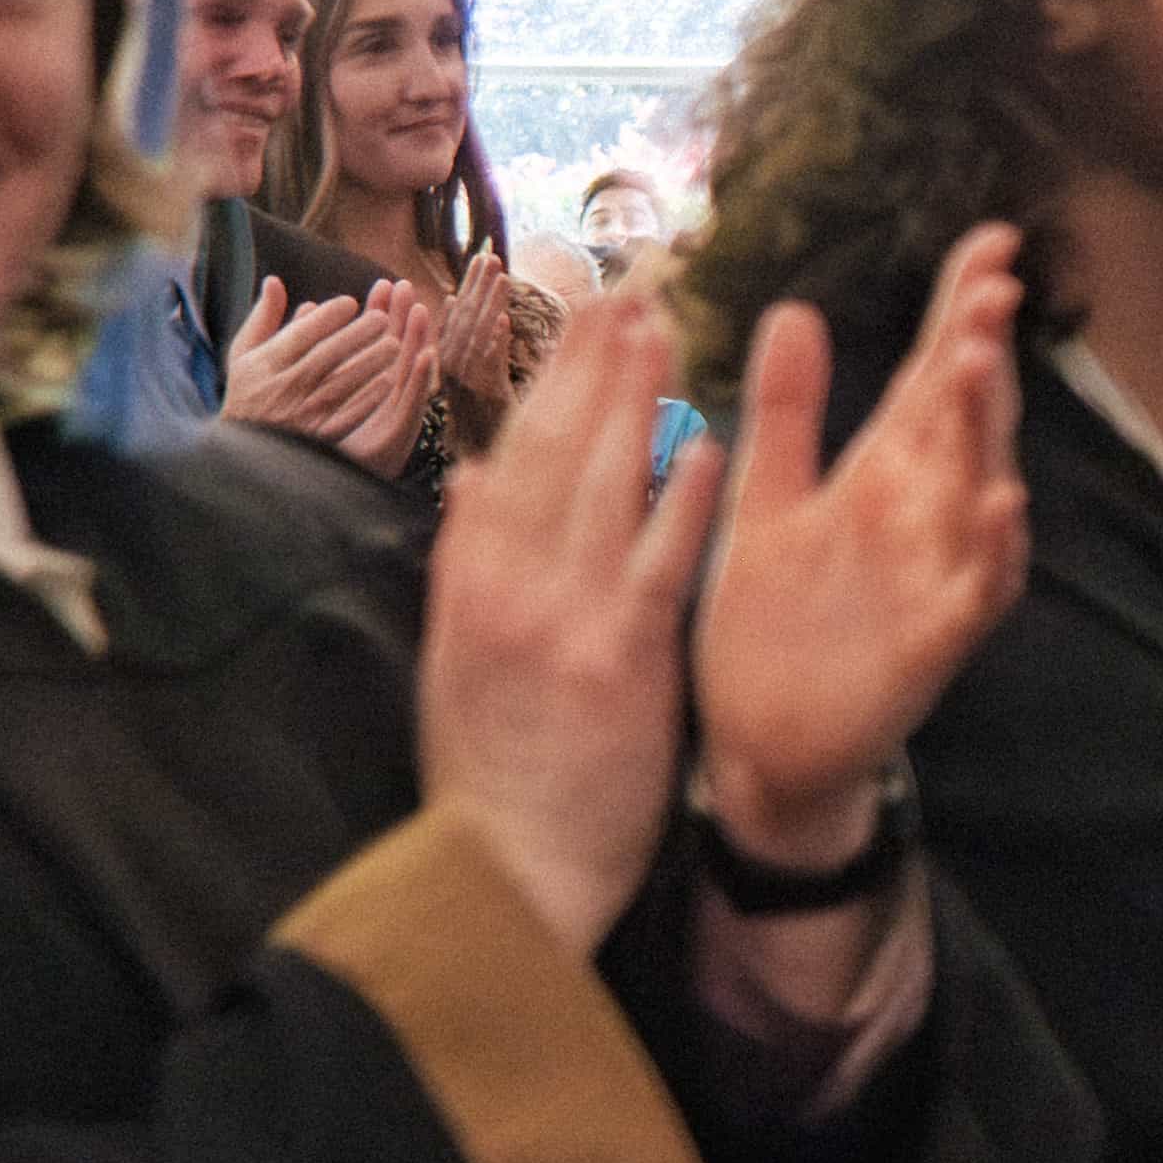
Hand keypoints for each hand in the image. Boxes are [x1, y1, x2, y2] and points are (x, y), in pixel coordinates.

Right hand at [218, 279, 425, 469]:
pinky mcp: (317, 436)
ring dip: (369, 364)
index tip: (351, 302)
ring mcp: (301, 414)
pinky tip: (389, 383)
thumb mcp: (245, 354)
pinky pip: (346, 415)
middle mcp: (283, 387)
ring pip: (340, 384)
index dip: (327, 318)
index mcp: (265, 364)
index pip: (300, 336)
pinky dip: (367, 399)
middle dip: (355, 336)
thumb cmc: (247, 392)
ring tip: (395, 345)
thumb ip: (263, 318)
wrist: (243, 451)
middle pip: (325, 357)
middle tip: (383, 318)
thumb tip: (275, 280)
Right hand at [422, 294, 738, 950]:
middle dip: (592, 365)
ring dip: (635, 400)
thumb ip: (468, 566)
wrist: (506, 871)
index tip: (578, 321)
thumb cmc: (490, 775)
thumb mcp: (455, 663)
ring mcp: (564, 617)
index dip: (548, 382)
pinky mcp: (621, 660)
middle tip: (631, 291)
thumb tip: (471, 479)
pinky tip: (707, 445)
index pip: (513, 457)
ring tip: (663, 330)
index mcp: (470, 583)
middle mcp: (510, 585)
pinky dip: (680, 501)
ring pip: (602, 485)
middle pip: (555, 450)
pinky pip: (657, 563)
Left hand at [694, 224, 1031, 874]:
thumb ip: (786, 413)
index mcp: (883, 477)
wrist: (761, 750)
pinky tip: (998, 504)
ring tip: (977, 365)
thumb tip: (797, 308)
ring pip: (978, 491)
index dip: (960, 309)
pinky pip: (975, 593)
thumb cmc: (773, 628)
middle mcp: (923, 517)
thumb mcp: (767, 500)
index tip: (990, 239)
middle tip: (990, 285)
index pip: (930, 377)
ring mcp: (934, 577)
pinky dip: (993, 552)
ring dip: (984, 432)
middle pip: (963, 421)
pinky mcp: (931, 642)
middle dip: (979, 354)